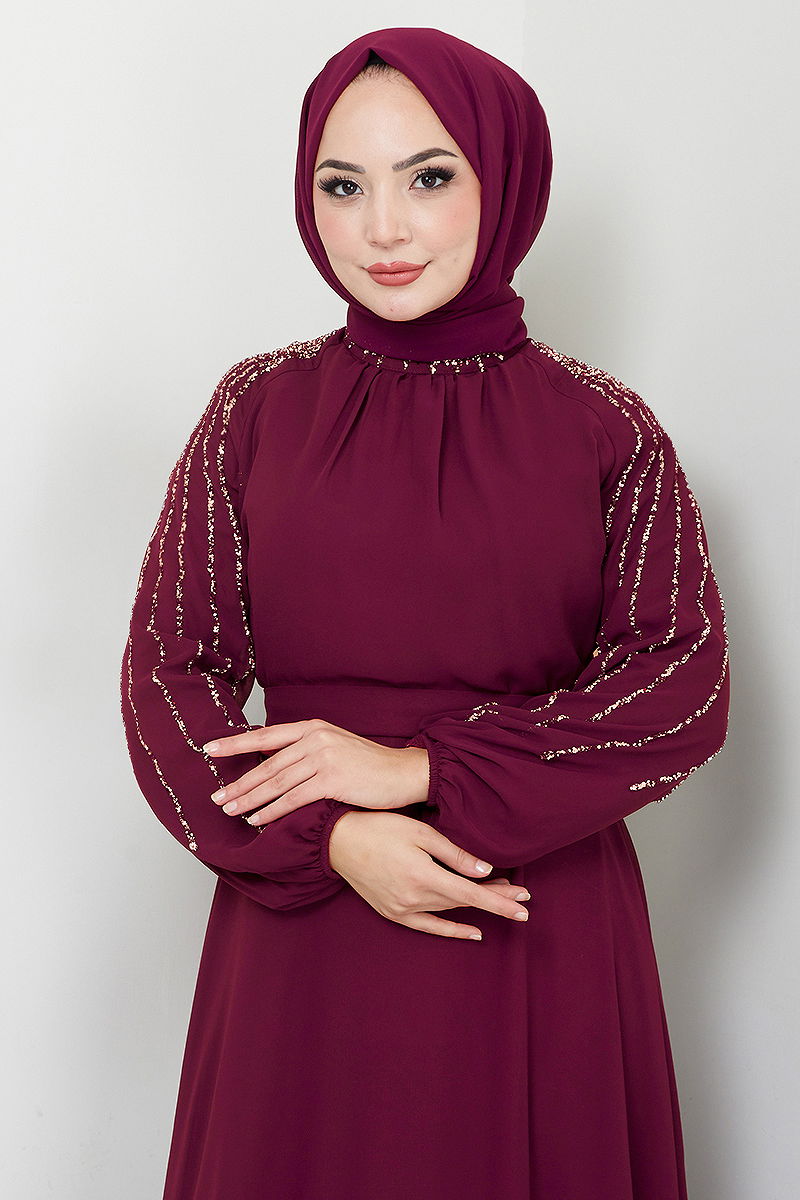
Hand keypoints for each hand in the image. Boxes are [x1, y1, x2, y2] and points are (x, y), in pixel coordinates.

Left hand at [203, 719, 428, 825]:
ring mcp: (324, 757)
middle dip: (239, 782)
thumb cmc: (368, 765)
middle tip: (216, 797)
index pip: (266, 735)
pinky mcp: (333, 779)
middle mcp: (315, 738)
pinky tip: (258, 820)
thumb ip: (304, 749)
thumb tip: (269, 757)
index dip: (235, 742)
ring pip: (277, 782)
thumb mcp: (334, 746)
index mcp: (313, 727)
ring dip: (250, 800)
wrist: (403, 772)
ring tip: (231, 811)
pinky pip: (294, 798)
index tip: (210, 749)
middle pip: (267, 763)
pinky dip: (273, 811)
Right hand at [328, 810, 531, 939]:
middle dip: (495, 898)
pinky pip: (428, 926)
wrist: (339, 841)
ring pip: (449, 910)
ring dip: (476, 906)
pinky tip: (473, 932)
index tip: (524, 906)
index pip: (471, 894)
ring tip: (501, 898)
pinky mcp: (393, 913)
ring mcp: (402, 909)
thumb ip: (454, 854)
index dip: (500, 901)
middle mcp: (414, 899)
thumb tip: (484, 872)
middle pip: (464, 902)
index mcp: (423, 877)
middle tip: (522, 896)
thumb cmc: (380, 827)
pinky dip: (451, 930)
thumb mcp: (421, 834)